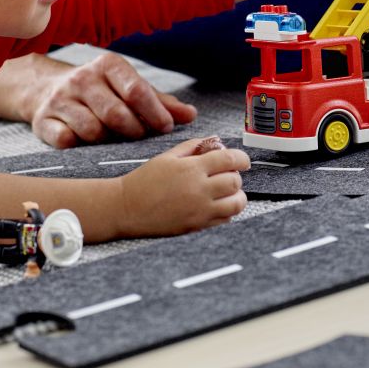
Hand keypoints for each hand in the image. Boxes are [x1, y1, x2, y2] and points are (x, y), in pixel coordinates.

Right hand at [30, 52, 196, 147]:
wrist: (48, 89)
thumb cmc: (103, 92)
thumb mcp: (131, 88)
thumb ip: (161, 103)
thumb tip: (191, 115)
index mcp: (108, 65)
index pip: (136, 90)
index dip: (154, 113)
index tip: (165, 127)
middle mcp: (83, 78)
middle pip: (116, 114)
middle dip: (133, 130)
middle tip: (139, 137)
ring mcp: (61, 99)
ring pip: (92, 130)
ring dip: (108, 140)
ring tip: (113, 138)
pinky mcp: (44, 120)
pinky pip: (66, 141)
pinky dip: (80, 146)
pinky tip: (86, 143)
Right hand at [118, 138, 249, 235]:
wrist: (126, 208)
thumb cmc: (144, 181)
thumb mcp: (167, 156)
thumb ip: (193, 146)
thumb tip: (213, 141)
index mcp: (192, 168)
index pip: (230, 160)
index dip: (241, 158)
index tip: (242, 160)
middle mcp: (199, 190)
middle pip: (236, 182)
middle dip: (235, 176)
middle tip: (227, 175)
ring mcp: (200, 210)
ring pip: (236, 204)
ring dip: (236, 196)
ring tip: (227, 192)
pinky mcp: (197, 226)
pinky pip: (225, 219)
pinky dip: (227, 211)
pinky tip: (216, 204)